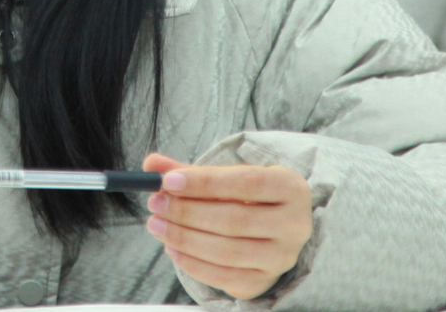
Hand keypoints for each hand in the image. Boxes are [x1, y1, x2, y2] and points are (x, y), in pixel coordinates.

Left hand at [142, 152, 313, 299]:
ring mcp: (282, 257)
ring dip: (184, 238)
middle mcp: (294, 224)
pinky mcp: (264, 281)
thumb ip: (190, 171)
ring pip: (227, 251)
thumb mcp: (226, 177)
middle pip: (234, 219)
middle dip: (187, 212)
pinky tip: (172, 248)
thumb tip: (152, 164)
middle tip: (156, 203)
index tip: (168, 182)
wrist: (272, 230)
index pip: (246, 183)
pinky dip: (192, 264)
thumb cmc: (245, 197)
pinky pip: (223, 277)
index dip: (205, 183)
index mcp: (290, 187)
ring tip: (157, 224)